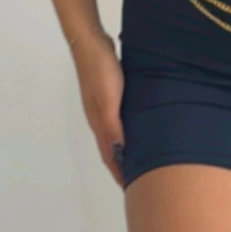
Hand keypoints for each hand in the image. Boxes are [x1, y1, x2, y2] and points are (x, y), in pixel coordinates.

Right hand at [70, 30, 126, 188]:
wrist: (90, 41)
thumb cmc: (101, 71)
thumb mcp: (108, 100)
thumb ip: (112, 127)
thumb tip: (119, 156)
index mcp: (99, 123)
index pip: (110, 156)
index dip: (119, 173)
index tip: (132, 190)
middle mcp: (99, 118)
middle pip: (111, 148)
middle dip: (122, 165)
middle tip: (140, 179)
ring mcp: (103, 105)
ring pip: (116, 134)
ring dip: (125, 148)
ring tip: (140, 158)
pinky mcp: (108, 92)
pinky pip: (119, 119)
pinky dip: (127, 130)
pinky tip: (137, 126)